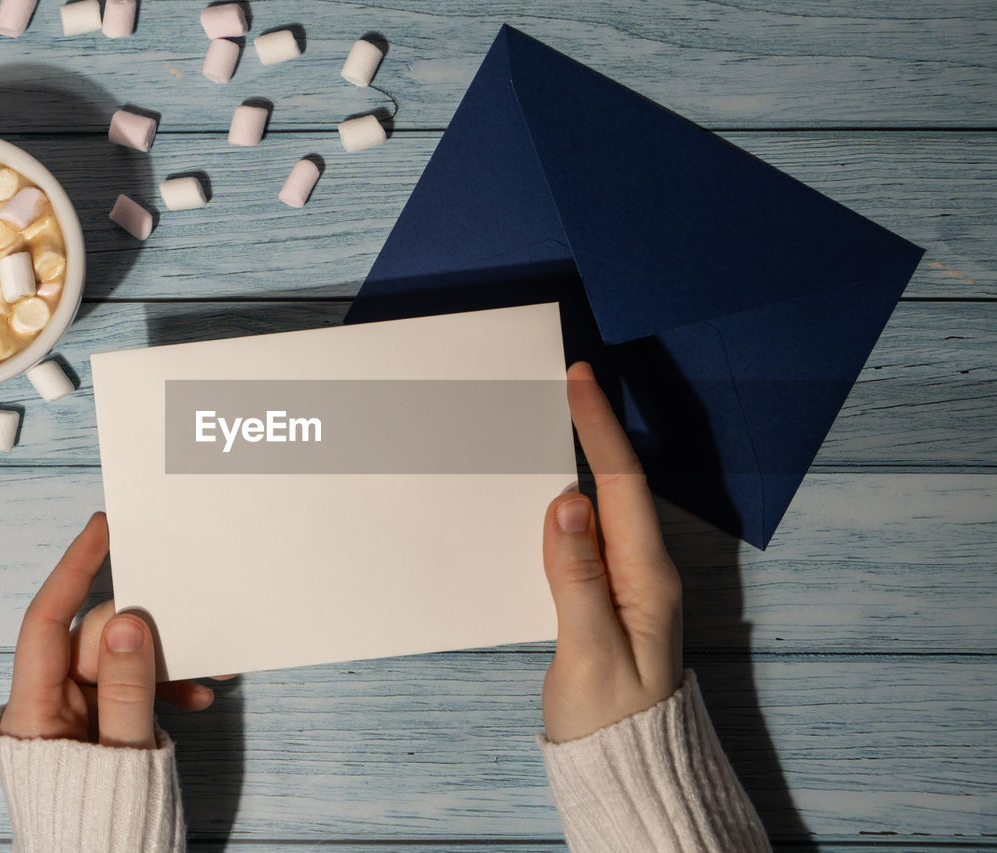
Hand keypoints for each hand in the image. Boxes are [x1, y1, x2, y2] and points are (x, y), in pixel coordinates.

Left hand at [0, 512, 222, 747]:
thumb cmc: (105, 823)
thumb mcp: (123, 751)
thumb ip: (127, 689)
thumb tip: (128, 623)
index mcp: (34, 711)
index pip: (47, 620)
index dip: (74, 568)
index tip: (101, 527)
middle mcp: (48, 703)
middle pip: (94, 638)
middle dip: (145, 631)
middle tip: (193, 626)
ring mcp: (73, 711)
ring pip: (118, 658)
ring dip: (163, 663)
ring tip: (207, 672)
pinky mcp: (97, 721)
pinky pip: (129, 684)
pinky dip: (162, 687)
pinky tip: (194, 696)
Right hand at [541, 362, 683, 741]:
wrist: (626, 770)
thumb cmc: (610, 719)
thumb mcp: (589, 652)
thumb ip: (577, 578)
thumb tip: (567, 501)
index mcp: (647, 578)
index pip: (621, 485)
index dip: (600, 428)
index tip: (580, 380)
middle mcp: (644, 571)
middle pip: (620, 484)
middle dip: (595, 430)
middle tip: (566, 383)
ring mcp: (628, 583)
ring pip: (604, 506)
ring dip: (584, 460)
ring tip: (557, 420)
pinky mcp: (608, 597)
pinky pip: (589, 535)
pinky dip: (569, 501)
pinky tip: (549, 492)